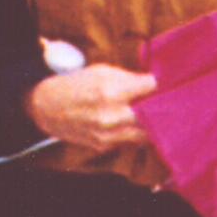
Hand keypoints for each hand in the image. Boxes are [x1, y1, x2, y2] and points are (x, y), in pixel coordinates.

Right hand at [26, 63, 156, 153]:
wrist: (46, 107)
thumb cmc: (76, 84)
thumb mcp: (101, 71)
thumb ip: (129, 78)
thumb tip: (155, 82)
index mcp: (110, 91)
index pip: (151, 88)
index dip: (163, 83)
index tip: (169, 81)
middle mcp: (110, 116)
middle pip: (153, 115)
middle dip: (163, 106)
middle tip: (171, 99)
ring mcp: (107, 134)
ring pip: (145, 134)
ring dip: (154, 124)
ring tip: (160, 114)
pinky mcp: (104, 145)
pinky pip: (131, 141)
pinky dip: (138, 133)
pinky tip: (141, 124)